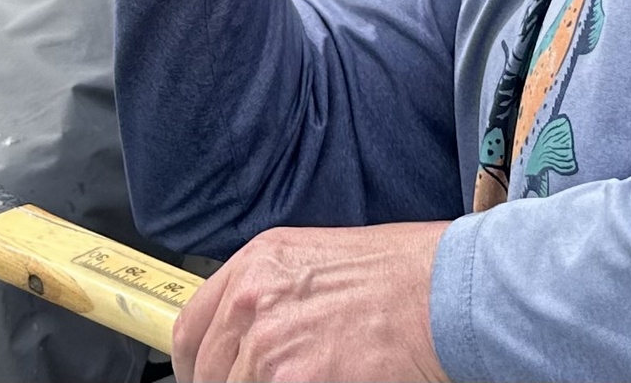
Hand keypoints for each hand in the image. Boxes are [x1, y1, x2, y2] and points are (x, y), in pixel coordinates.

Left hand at [172, 222, 448, 381]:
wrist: (439, 291)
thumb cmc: (396, 273)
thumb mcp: (313, 261)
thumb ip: (270, 294)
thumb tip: (247, 336)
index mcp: (254, 265)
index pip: (192, 329)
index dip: (194, 367)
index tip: (205, 379)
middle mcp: (252, 300)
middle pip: (207, 371)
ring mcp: (269, 345)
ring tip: (295, 382)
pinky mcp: (295, 381)